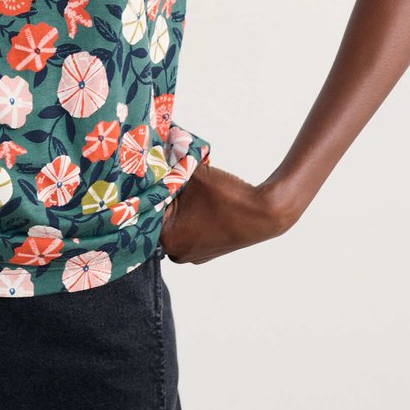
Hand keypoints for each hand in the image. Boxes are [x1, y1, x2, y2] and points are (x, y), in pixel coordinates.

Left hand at [159, 162, 296, 264]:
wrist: (263, 213)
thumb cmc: (227, 196)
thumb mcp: (193, 174)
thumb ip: (171, 165)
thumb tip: (157, 155)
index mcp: (166, 237)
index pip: (146, 208)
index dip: (148, 186)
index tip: (150, 171)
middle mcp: (175, 252)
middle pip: (159, 216)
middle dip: (162, 195)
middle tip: (165, 174)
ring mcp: (192, 254)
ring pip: (173, 223)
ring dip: (175, 204)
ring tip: (183, 183)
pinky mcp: (205, 251)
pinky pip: (187, 229)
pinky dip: (188, 214)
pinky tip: (195, 197)